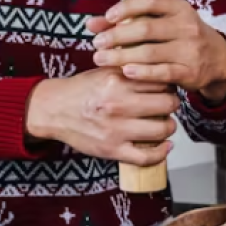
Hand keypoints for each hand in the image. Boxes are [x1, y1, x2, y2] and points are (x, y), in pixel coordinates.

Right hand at [25, 67, 178, 165]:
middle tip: (167, 105)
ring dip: (168, 127)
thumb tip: (161, 68)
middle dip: (171, 104)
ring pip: (162, 129)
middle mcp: (119, 104)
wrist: (53, 110)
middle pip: (168, 104)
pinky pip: (146, 157)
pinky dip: (161, 153)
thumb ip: (131, 68)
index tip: (167, 87)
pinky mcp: (112, 149)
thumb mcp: (105, 70)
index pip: (161, 80)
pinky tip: (165, 147)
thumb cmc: (81, 91)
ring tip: (164, 124)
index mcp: (118, 80)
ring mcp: (116, 129)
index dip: (169, 84)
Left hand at [89, 0, 225, 103]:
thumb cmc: (181, 37)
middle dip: (117, 36)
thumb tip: (91, 24)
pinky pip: (162, 72)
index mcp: (179, 8)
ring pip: (150, 52)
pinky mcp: (190, 72)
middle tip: (97, 43)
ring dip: (121, 55)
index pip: (150, 1)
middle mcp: (187, 26)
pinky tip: (125, 71)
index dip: (127, 7)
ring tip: (101, 58)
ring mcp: (190, 50)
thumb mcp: (162, 23)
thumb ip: (128, 21)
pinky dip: (142, 72)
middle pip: (145, 28)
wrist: (218, 60)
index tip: (107, 17)